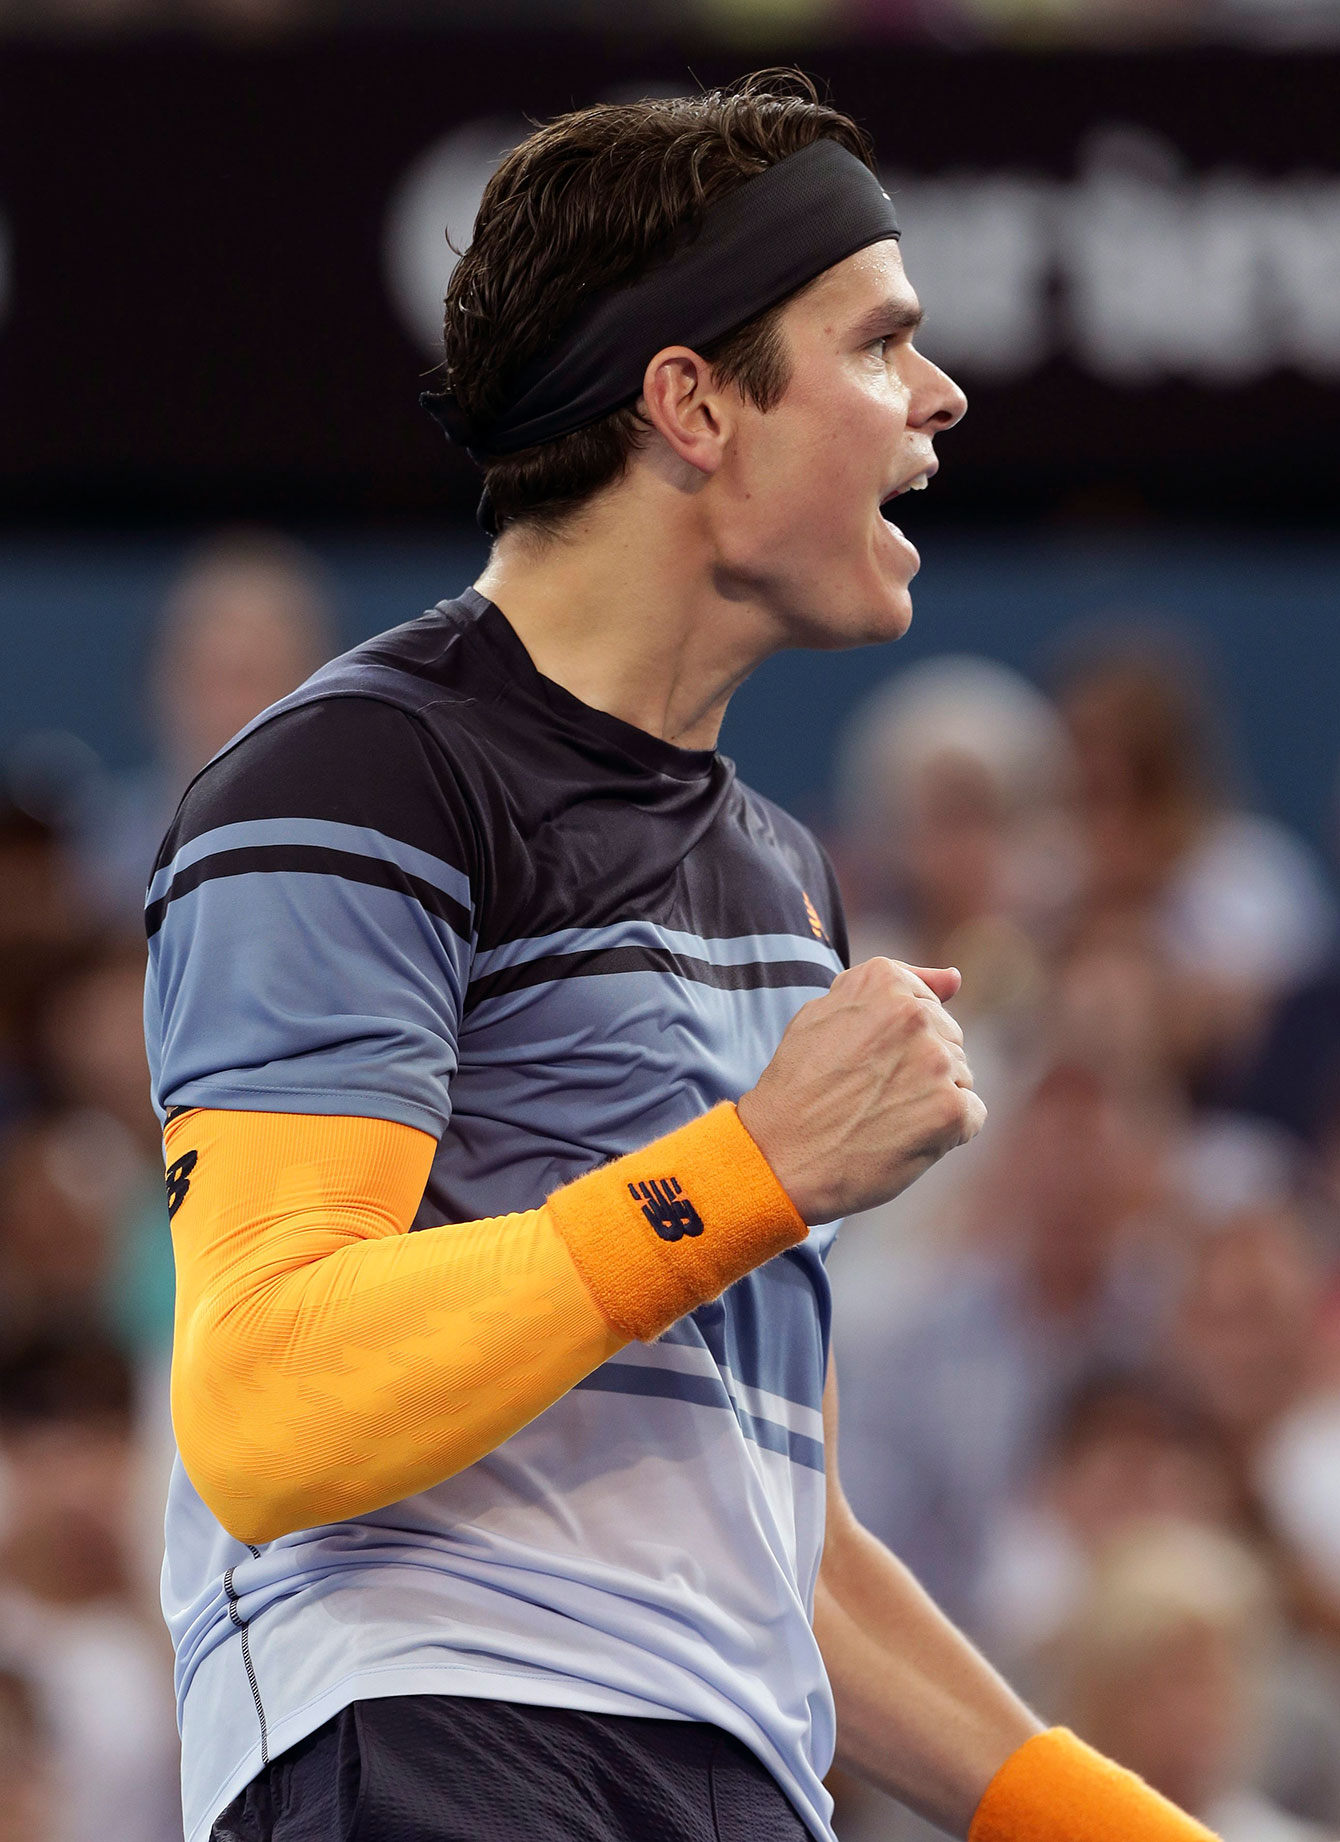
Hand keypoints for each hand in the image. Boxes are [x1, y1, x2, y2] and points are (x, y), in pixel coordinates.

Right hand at [737, 958, 985, 1223]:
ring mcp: (936, 1061)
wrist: (779, 1156)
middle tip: (868, 1095)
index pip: (926, 1004)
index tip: (864, 1064)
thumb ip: (892, 988)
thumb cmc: (798, 1088)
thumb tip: (956, 978)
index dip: (897, 1043)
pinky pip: (972, 1114)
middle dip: (920, 1068)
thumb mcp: (824, 1015)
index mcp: (883, 982)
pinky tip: (904, 1138)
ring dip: (932, 1098)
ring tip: (882, 1117)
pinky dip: (945, 1132)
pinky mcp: (951, 1109)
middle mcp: (914, 1013)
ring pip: (960, 1077)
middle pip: (948, 1039)